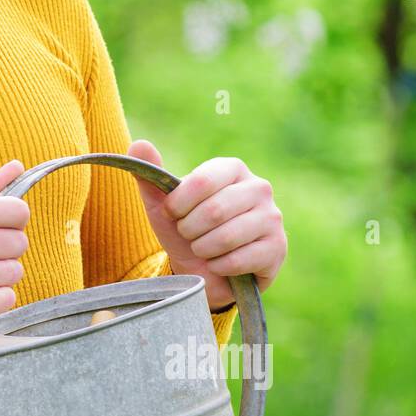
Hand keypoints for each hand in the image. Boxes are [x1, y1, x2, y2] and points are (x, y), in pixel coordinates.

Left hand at [126, 140, 286, 309]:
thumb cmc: (186, 230)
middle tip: (189, 235)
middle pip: (214, 211)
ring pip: (226, 237)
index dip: (178, 205)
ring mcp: (272, 217)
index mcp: (232, 168)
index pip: (200, 182)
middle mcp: (258, 187)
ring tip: (203, 249)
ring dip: (203, 250)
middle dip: (190, 230)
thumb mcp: (163, 206)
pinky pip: (238, 260)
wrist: (207, 270)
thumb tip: (138, 145)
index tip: (172, 214)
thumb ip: (149, 175)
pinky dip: (219, 266)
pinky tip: (219, 263)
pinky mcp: (278, 248)